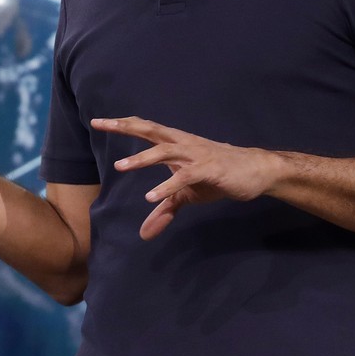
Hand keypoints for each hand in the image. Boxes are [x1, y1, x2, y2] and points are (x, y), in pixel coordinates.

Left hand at [92, 116, 278, 239]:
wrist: (255, 171)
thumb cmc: (219, 176)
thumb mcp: (187, 194)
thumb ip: (165, 209)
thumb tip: (144, 234)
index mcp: (177, 143)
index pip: (146, 129)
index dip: (123, 124)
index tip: (99, 121)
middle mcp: (184, 143)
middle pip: (150, 130)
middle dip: (124, 126)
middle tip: (100, 124)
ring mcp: (196, 154)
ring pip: (165, 151)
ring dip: (142, 158)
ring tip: (120, 167)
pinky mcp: (209, 169)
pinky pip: (185, 176)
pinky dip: (167, 185)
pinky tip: (152, 196)